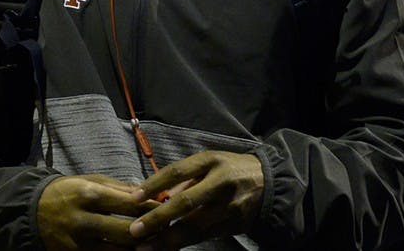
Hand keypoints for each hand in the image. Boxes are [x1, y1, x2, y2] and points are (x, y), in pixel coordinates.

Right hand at [38, 174, 158, 249]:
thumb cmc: (69, 192)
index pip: (131, 204)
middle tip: (168, 230)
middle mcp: (84, 221)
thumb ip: (120, 188)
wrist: (33, 212)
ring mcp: (78, 244)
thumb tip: (150, 192)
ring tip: (158, 244)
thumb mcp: (92, 181)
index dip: (154, 208)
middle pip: (127, 233)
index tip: (169, 208)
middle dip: (152, 233)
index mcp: (90, 195)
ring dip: (141, 249)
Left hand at [127, 151, 263, 249]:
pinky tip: (166, 249)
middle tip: (135, 230)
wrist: (269, 182)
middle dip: (158, 219)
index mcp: (211, 161)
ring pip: (194, 227)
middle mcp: (221, 183)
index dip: (154, 185)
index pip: (178, 172)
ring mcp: (229, 206)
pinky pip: (204, 237)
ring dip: (167, 240)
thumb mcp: (209, 162)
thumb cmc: (229, 169)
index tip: (133, 197)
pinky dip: (183, 244)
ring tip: (144, 248)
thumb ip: (184, 178)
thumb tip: (156, 195)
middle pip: (185, 203)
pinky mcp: (234, 225)